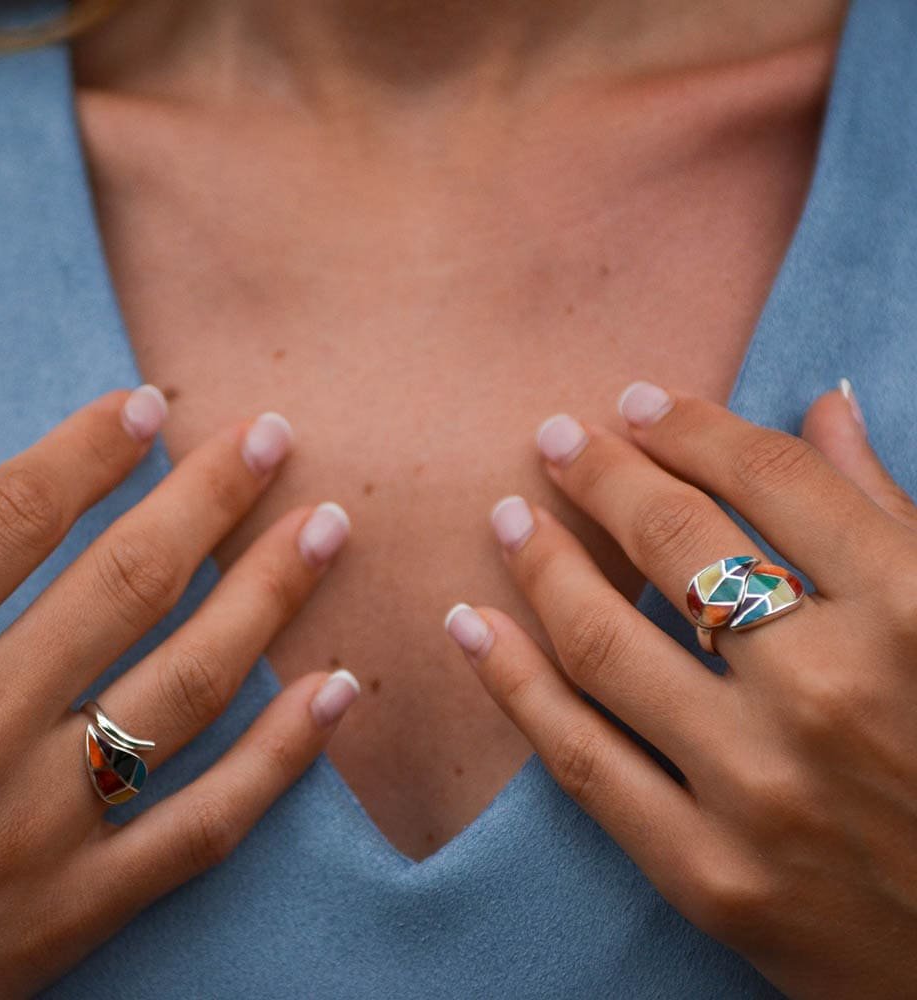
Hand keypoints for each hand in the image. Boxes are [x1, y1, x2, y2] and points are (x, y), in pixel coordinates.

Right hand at [0, 386, 357, 998]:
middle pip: (126, 584)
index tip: (148, 405)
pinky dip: (281, 755)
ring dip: (269, 596)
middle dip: (210, 498)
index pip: (12, 517)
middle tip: (274, 436)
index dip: (88, 449)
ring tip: (327, 528)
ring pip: (187, 687)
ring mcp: (36, 828)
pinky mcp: (79, 907)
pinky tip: (337, 689)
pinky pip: (206, 821)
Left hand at [445, 380, 916, 998]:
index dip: (693, 427)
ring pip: (607, 643)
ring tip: (508, 517)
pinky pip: (583, 758)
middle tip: (554, 437)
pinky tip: (469, 625)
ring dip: (541, 564)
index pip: (773, 479)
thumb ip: (888, 511)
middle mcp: (830, 691)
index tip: (639, 404)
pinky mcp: (709, 874)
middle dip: (603, 475)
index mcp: (913, 613)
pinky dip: (512, 683)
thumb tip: (823, 405)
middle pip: (679, 544)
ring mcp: (760, 788)